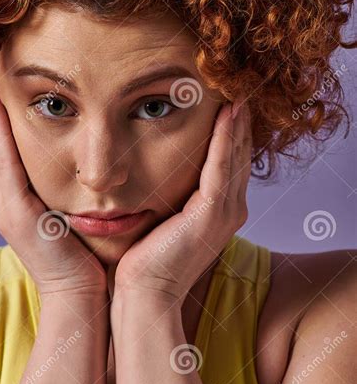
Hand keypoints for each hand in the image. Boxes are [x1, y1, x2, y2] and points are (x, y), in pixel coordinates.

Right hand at [0, 70, 106, 297]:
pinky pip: (4, 164)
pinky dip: (1, 135)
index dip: (1, 118)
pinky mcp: (11, 211)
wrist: (80, 292)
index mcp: (16, 201)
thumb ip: (70, 191)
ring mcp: (3, 206)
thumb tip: (88, 168)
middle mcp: (2, 201)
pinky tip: (0, 108)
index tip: (1, 85)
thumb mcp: (73, 215)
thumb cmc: (85, 255)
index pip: (6, 150)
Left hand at [114, 98, 251, 304]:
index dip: (230, 132)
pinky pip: (222, 167)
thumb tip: (157, 175)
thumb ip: (172, 198)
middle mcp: (231, 210)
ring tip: (236, 92)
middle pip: (238, 155)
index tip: (225, 103)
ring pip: (235, 156)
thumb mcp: (164, 222)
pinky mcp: (212, 213)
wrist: (145, 295)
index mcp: (220, 213)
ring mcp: (225, 213)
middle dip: (238, 122)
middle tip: (237, 88)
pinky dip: (225, 138)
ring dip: (236, 123)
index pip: (230, 162)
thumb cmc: (146, 262)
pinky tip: (227, 114)